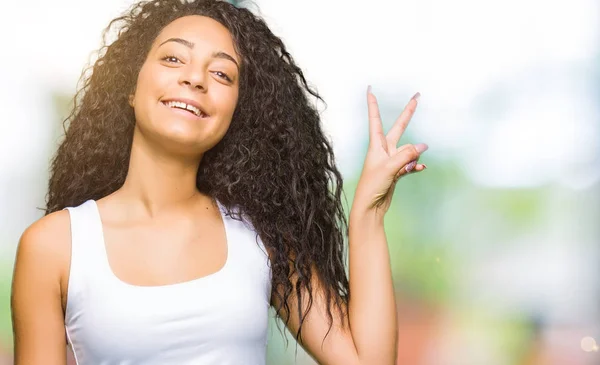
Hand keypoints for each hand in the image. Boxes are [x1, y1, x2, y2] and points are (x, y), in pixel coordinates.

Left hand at [353, 87, 427, 215]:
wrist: (369, 208)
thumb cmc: (372, 186)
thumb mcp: (389, 168)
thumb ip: (406, 155)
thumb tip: (423, 146)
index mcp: (376, 145)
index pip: (375, 119)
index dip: (373, 104)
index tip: (370, 89)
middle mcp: (384, 150)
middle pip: (399, 127)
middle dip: (408, 113)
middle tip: (417, 96)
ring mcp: (391, 160)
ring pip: (408, 150)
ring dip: (413, 156)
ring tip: (410, 166)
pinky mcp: (396, 172)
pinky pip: (410, 164)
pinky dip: (415, 165)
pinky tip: (419, 168)